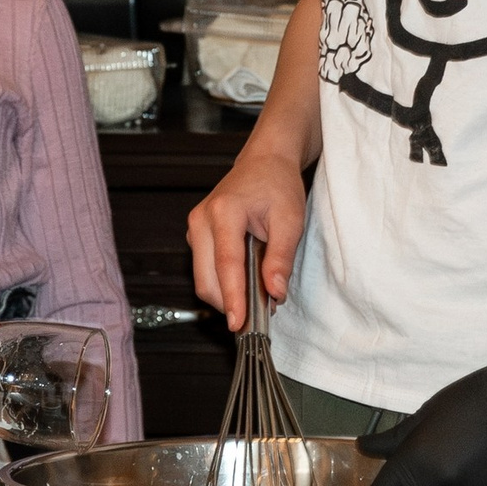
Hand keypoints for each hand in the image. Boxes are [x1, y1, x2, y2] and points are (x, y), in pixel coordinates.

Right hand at [187, 150, 307, 329]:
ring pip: (203, 280)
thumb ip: (281, 257)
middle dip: (230, 303)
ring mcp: (195, 229)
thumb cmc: (277, 185)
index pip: (226, 264)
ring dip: (227, 296)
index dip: (233, 297)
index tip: (239, 323)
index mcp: (224, 212)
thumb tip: (275, 292)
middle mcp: (202, 220)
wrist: (265, 162)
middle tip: (261, 315)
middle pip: (206, 279)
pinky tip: (247, 281)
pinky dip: (224, 284)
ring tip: (259, 295)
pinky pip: (205, 271)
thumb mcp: (291, 219)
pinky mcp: (197, 237)